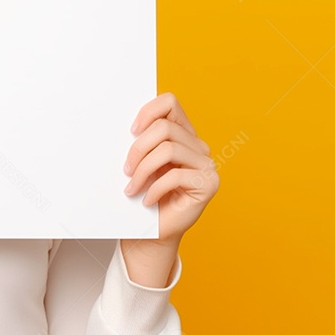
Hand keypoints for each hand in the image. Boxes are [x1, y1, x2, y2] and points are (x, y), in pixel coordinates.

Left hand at [123, 91, 218, 245]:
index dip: (148, 112)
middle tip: (125, 170)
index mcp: (183, 134)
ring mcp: (207, 165)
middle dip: (138, 149)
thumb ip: (142, 141)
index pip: (170, 103)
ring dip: (143, 170)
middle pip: (164, 128)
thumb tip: (128, 126)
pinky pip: (175, 176)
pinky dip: (155, 188)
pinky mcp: (209, 184)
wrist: (153, 232)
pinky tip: (147, 200)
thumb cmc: (144, 194)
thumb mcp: (140, 163)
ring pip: (168, 149)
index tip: (131, 131)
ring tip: (132, 187)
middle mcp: (198, 146)